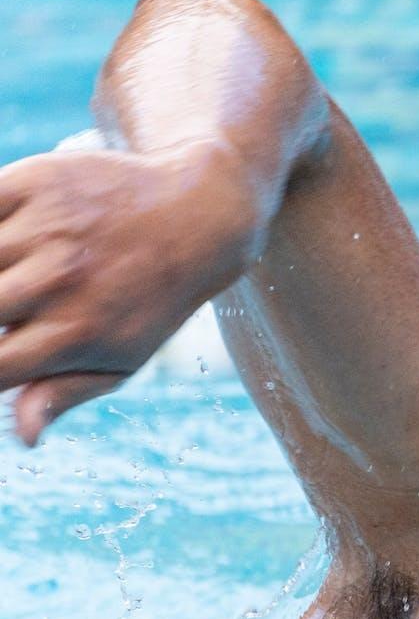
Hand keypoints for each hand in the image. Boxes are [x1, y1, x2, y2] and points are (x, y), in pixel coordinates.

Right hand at [0, 143, 258, 444]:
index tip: (4, 357)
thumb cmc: (152, 299)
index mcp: (78, 333)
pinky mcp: (35, 180)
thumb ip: (64, 392)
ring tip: (16, 283)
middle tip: (15, 310)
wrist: (199, 215)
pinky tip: (9, 244)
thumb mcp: (123, 356)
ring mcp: (47, 228)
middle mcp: (61, 281)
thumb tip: (25, 437)